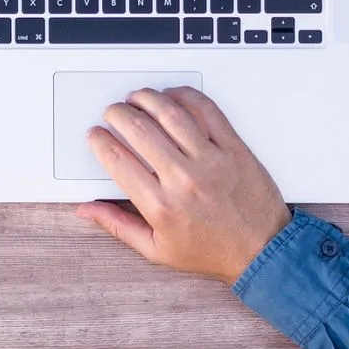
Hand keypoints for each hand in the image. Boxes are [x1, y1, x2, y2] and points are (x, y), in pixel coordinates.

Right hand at [77, 86, 291, 283]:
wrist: (262, 251)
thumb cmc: (211, 251)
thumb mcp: (156, 249)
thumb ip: (118, 225)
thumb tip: (87, 209)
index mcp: (161, 206)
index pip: (118, 160)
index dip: (100, 141)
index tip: (95, 135)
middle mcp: (184, 180)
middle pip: (139, 129)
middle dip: (117, 114)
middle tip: (112, 112)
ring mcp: (211, 160)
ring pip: (171, 114)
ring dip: (147, 98)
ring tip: (137, 97)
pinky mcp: (234, 148)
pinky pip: (207, 111)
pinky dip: (186, 96)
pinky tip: (173, 96)